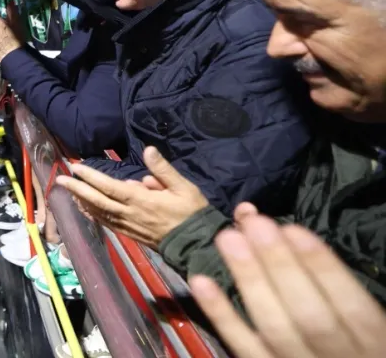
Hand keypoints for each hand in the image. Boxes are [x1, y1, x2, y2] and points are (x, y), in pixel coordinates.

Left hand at [56, 146, 208, 247]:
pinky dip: (93, 215)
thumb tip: (148, 150)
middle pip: (97, 200)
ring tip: (69, 192)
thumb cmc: (192, 214)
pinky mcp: (130, 235)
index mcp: (140, 201)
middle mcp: (129, 214)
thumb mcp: (184, 187)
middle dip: (77, 189)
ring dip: (82, 202)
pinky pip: (107, 223)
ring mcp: (128, 226)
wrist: (197, 245)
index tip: (75, 168)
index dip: (90, 177)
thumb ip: (163, 169)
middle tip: (60, 180)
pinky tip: (86, 210)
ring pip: (99, 213)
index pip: (108, 186)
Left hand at [190, 212, 385, 357]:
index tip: (293, 229)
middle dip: (280, 267)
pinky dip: (220, 315)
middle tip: (256, 224)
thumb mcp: (364, 320)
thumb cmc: (355, 340)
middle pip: (309, 316)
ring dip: (249, 280)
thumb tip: (291, 234)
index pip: (353, 308)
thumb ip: (336, 284)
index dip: (323, 268)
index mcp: (376, 343)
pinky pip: (242, 348)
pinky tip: (200, 282)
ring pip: (274, 328)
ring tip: (228, 238)